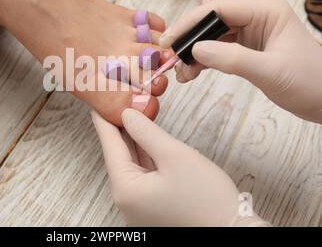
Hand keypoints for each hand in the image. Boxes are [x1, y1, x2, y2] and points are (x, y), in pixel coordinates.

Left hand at [91, 109, 268, 226]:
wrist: (234, 233)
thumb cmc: (208, 200)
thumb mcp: (174, 155)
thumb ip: (147, 132)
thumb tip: (127, 115)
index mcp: (126, 189)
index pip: (110, 145)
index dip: (105, 118)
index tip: (100, 99)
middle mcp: (127, 200)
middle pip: (120, 154)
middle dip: (121, 126)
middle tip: (117, 100)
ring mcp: (140, 205)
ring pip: (133, 164)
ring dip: (134, 139)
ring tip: (130, 112)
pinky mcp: (153, 206)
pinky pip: (144, 174)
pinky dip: (145, 154)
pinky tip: (145, 137)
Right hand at [160, 0, 321, 123]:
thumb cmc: (311, 83)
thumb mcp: (270, 71)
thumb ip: (232, 59)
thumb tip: (196, 50)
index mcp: (265, 11)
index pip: (218, 10)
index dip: (189, 24)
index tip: (168, 42)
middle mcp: (256, 17)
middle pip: (211, 23)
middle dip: (189, 41)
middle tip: (171, 60)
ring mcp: (251, 34)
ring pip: (211, 38)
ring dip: (193, 55)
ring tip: (182, 74)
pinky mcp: (247, 49)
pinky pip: (218, 51)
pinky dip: (203, 62)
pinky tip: (191, 74)